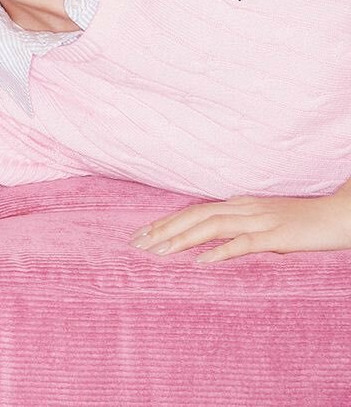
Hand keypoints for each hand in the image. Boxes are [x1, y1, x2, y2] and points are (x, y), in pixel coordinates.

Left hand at [128, 189, 350, 263]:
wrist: (342, 214)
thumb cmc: (306, 220)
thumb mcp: (267, 219)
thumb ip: (241, 224)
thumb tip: (215, 237)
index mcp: (240, 204)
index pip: (194, 211)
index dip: (166, 222)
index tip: (141, 235)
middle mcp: (245, 209)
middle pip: (195, 216)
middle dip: (163, 230)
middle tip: (137, 245)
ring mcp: (261, 221)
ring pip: (211, 227)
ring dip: (182, 239)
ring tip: (158, 252)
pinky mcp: (278, 236)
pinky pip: (244, 243)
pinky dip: (220, 251)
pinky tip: (200, 262)